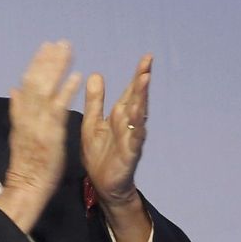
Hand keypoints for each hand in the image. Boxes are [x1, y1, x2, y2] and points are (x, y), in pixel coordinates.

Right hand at [0, 40, 81, 231]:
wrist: (26, 186)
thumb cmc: (28, 163)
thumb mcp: (19, 132)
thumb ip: (19, 109)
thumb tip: (15, 89)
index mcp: (22, 115)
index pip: (28, 83)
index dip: (37, 63)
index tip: (46, 46)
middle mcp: (28, 116)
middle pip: (36, 81)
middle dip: (47, 60)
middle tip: (59, 42)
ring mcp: (38, 124)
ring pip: (45, 89)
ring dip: (56, 68)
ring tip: (67, 50)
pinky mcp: (50, 133)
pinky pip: (59, 108)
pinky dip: (66, 91)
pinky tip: (77, 76)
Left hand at [81, 54, 150, 207]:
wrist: (102, 183)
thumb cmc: (99, 153)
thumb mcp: (92, 122)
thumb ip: (95, 101)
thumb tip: (95, 74)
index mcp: (119, 115)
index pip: (131, 91)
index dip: (138, 75)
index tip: (146, 58)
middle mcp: (129, 124)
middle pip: (138, 100)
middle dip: (142, 82)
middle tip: (147, 65)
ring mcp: (131, 138)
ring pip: (139, 116)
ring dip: (142, 100)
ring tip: (144, 83)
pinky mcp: (130, 154)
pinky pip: (135, 140)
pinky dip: (137, 129)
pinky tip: (139, 119)